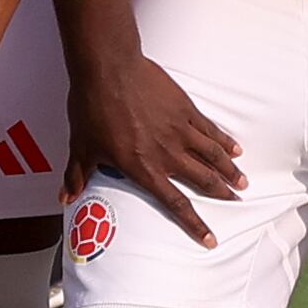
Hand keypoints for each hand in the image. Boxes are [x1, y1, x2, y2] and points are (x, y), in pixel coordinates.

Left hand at [64, 54, 239, 248]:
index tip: (209, 238)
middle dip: (222, 194)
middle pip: (202, 180)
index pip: (174, 203)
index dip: (195, 224)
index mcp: (142, 168)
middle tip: (236, 202)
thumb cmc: (92, 107)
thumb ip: (77, 175)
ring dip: (229, 170)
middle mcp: (166, 153)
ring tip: (242, 181)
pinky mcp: (185, 109)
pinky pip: (210, 129)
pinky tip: (235, 149)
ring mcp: (179, 130)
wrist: (108, 69)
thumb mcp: (81, 146)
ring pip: (212, 156)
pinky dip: (224, 141)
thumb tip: (65, 196)